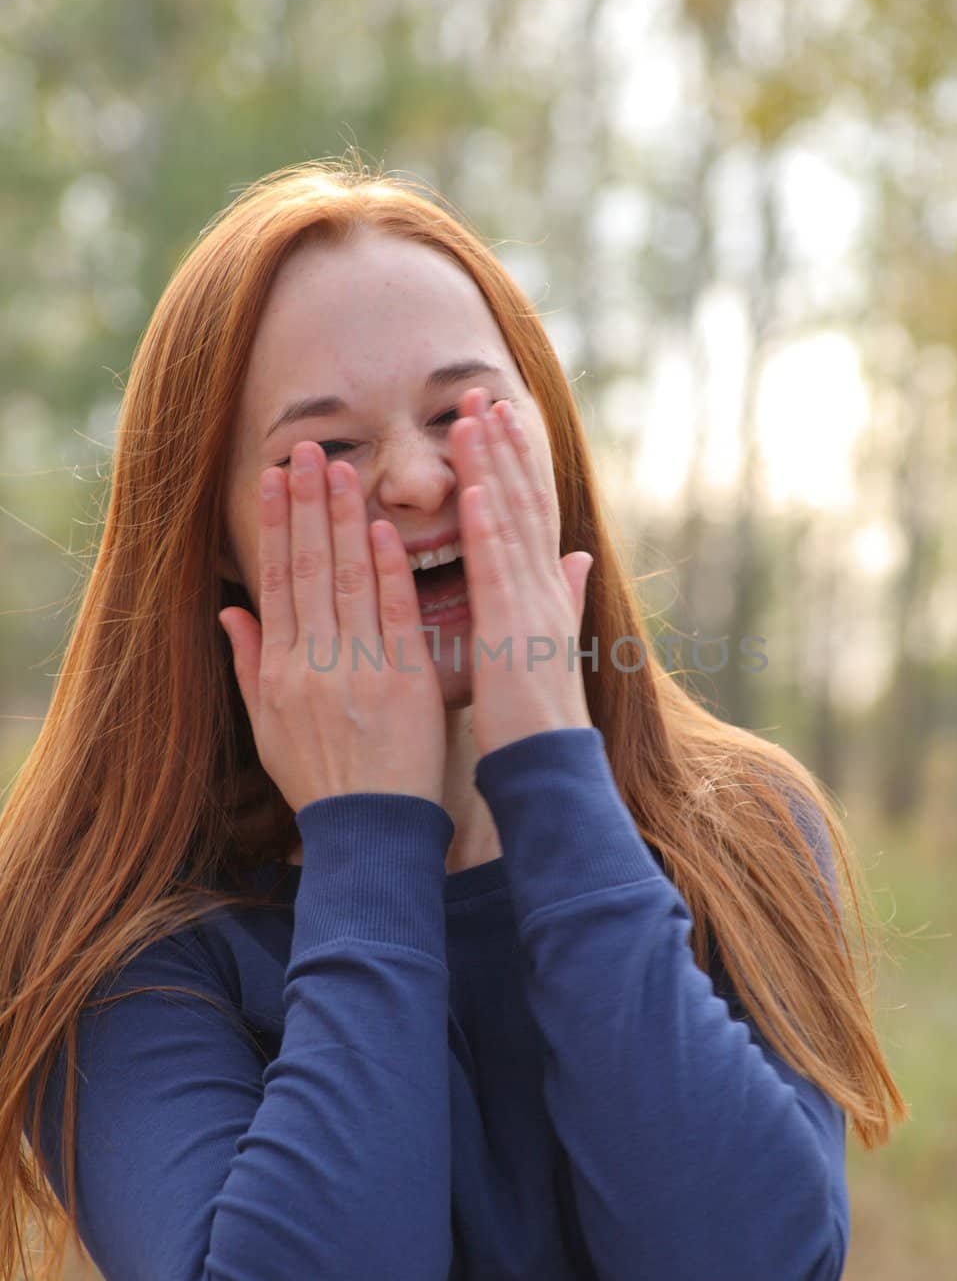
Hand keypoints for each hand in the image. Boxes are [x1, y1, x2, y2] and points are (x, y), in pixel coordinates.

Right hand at [218, 442, 446, 815]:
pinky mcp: (405, 680)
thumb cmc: (320, 779)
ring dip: (345, 521)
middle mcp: (314, 661)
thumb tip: (228, 611)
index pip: (275, 581)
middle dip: (307, 504)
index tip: (274, 479)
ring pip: (348, 580)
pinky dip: (389, 571)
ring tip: (342, 470)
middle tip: (307, 451)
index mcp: (281, 668)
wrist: (370, 830)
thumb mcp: (267, 726)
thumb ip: (249, 664)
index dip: (274, 525)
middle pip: (307, 568)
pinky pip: (395, 615)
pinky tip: (383, 530)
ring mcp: (359, 668)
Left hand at [448, 388, 594, 759]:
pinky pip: (498, 569)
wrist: (549, 764)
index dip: (516, 462)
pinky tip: (473, 488)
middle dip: (504, 446)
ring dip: (492, 467)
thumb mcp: (548, 642)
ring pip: (511, 521)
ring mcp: (530, 604)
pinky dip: (487, 526)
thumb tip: (577, 557)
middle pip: (524, 502)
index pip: (530, 511)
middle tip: (482, 394)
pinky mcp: (512, 629)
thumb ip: (561, 595)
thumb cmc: (535, 712)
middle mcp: (542, 587)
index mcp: (543, 590)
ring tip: (474, 418)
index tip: (499, 417)